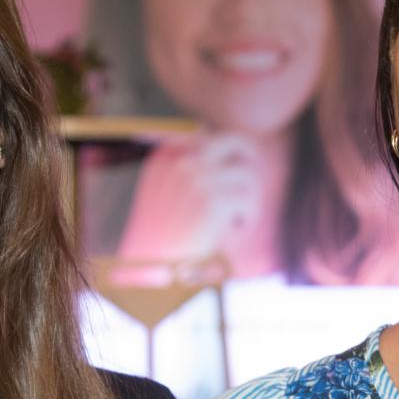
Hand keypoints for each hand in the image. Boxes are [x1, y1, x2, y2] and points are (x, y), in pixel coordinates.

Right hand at [117, 134, 277, 268]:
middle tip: (249, 190)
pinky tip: (230, 234)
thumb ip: (185, 162)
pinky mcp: (212, 202)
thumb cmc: (160, 235)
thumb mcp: (164, 190)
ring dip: (249, 201)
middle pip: (238, 142)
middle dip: (250, 164)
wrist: (148, 267)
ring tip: (234, 222)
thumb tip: (206, 130)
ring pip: (249, 175)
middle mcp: (182, 158)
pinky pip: (249, 202)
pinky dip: (246, 221)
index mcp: (167, 152)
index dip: (229, 157)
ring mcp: (197, 177)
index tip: (230, 182)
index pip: (211, 135)